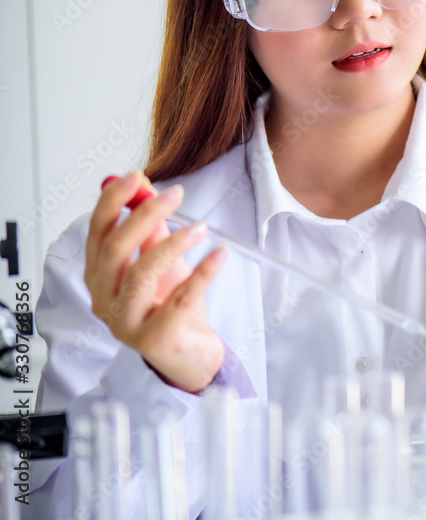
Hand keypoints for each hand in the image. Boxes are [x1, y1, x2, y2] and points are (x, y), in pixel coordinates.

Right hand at [84, 170, 225, 392]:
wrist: (191, 357)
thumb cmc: (172, 309)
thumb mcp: (162, 265)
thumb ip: (151, 233)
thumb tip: (147, 190)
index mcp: (99, 278)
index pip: (97, 233)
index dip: (113, 202)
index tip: (136, 176)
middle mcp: (104, 301)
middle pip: (115, 250)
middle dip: (144, 216)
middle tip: (175, 194)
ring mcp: (125, 324)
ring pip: (141, 275)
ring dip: (172, 244)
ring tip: (200, 226)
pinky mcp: (154, 340)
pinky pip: (179, 301)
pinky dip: (201, 274)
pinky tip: (220, 253)